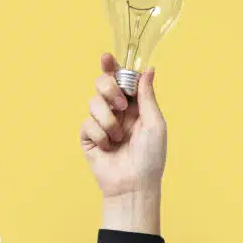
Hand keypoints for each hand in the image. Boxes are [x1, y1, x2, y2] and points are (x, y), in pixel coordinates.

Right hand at [80, 54, 165, 233]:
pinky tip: (108, 147)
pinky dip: (100, 135)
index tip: (107, 58)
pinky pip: (87, 123)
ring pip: (93, 102)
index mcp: (134, 105)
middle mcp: (116, 111)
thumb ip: (147, 96)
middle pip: (102, 84)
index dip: (112, 67)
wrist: (134, 184)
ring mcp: (101, 123)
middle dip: (109, 90)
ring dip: (107, 120)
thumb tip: (148, 69)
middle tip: (121, 105)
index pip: (121, 79)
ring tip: (117, 137)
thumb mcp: (155, 123)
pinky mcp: (88, 137)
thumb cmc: (151, 157)